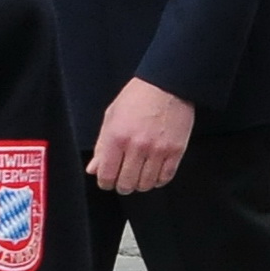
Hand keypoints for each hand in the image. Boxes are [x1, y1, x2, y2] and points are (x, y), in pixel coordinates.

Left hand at [87, 79, 194, 193]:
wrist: (166, 85)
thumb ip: (101, 146)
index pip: (106, 175)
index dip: (105, 183)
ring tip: (139, 175)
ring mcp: (157, 150)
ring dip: (140, 184)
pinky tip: (154, 173)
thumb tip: (93, 169)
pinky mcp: (176, 151)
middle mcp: (136, 146)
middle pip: (126, 184)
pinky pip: (165, 177)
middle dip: (122, 186)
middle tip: (123, 180)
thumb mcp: (111, 117)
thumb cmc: (136, 98)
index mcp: (116, 137)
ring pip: (146, 184)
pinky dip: (158, 180)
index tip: (108, 181)